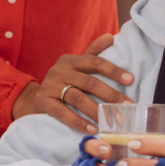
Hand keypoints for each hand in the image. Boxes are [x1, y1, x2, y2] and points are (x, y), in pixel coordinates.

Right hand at [12, 34, 134, 133]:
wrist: (33, 98)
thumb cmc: (62, 81)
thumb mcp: (76, 65)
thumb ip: (93, 52)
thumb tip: (110, 36)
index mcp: (71, 60)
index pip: (96, 62)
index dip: (114, 70)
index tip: (131, 80)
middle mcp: (60, 70)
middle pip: (89, 82)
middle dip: (111, 95)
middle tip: (127, 107)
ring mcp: (50, 86)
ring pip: (77, 98)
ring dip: (96, 111)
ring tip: (112, 121)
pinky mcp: (43, 101)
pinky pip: (62, 113)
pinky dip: (78, 121)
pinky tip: (92, 129)